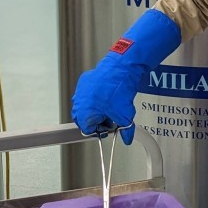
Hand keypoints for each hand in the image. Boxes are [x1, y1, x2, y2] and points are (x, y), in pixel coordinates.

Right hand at [70, 9, 180, 145]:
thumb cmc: (118, 91)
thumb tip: (128, 137)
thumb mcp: (125, 116)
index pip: (88, 130)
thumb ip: (126, 130)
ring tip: (109, 107)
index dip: (100, 130)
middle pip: (83, 119)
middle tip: (109, 120)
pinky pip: (87, 94)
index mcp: (84, 114)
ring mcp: (81, 91)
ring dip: (95, 109)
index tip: (108, 128)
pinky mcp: (85, 81)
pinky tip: (107, 96)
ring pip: (84, 106)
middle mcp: (79, 103)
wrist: (120, 70)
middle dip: (96, 121)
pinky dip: (94, 97)